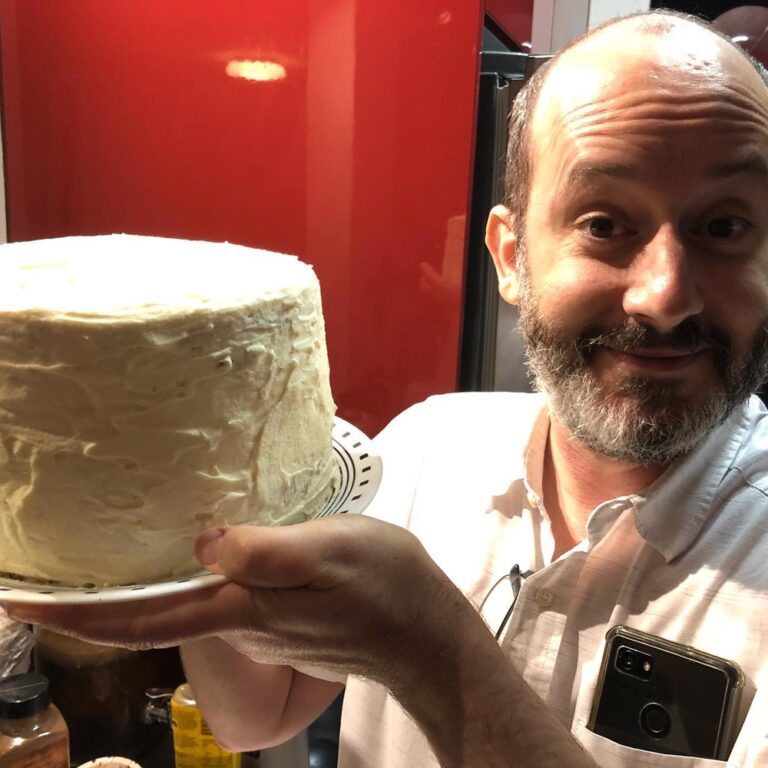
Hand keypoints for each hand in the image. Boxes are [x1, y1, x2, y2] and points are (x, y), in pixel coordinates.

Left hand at [4, 515, 461, 685]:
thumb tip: (201, 540)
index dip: (76, 614)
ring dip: (139, 586)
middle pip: (150, 616)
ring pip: (183, 606)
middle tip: (52, 563)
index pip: (140, 618)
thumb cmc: (388, 588)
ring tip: (108, 549)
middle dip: (93, 599)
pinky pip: (217, 600)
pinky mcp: (278, 622)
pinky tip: (195, 552)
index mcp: (243, 608)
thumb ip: (268, 550)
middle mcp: (239, 626)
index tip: (20, 602)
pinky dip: (187, 580)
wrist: (427, 637)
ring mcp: (258, 630)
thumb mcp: (335, 551)